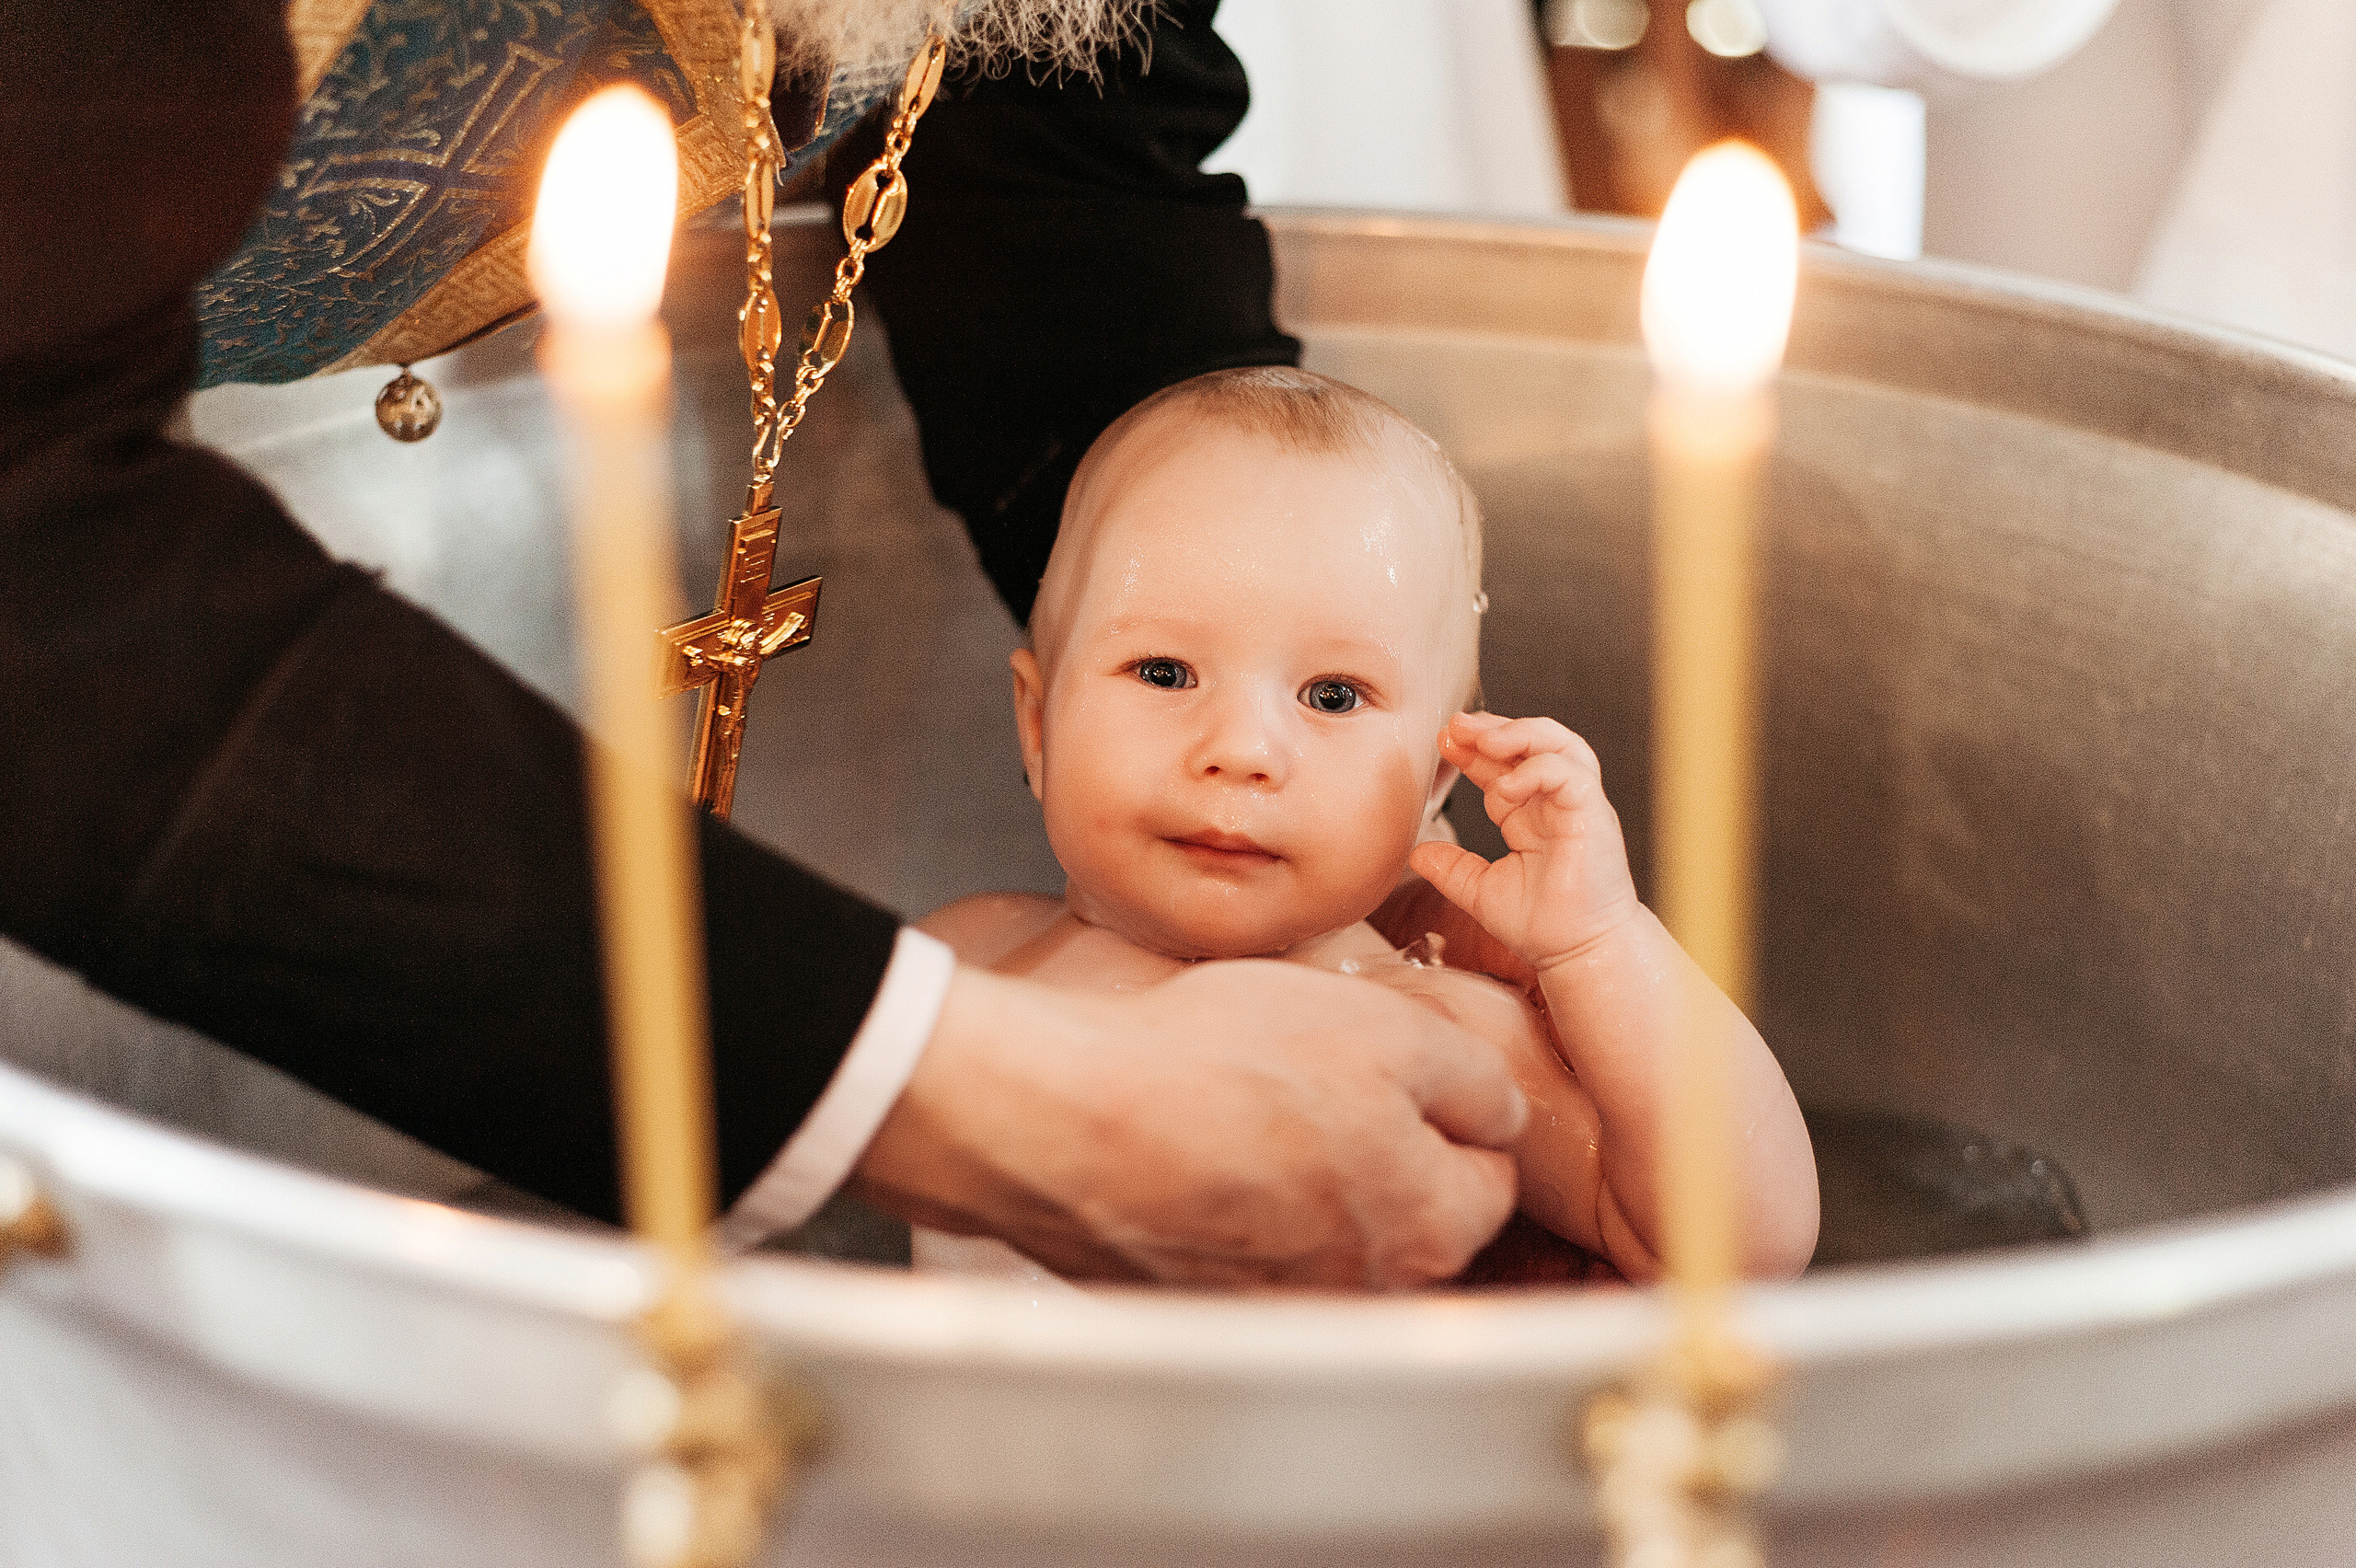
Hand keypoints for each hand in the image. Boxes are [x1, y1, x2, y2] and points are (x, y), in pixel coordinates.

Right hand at [851, 960, 1526, 1288]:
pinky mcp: (1203, 1303)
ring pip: (1330, 1232)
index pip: (1491, 1174)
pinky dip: (1235, 1206)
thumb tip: (1499, 1110)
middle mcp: (1365, 1291)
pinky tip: (1197, 1150)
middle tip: (1317, 1078)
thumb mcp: (1382, 1027)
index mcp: (1428, 1228)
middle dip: (1386, 1150)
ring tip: (1248, 1108)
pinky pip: (1248, 1248)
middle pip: (1413, 1213)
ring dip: (1308, 1179)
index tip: (1398, 1067)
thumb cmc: (1214, 1065)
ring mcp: (1280, 1307)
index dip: (1449, 1103)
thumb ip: (1471, 1075)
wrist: (1059, 1122)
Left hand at [1409, 713, 1640, 973]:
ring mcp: (1577, 805)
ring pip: (1559, 744)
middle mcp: (1554, 803)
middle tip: (1456, 726)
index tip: (1442, 744)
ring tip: (1483, 738)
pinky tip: (1505, 785)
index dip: (1472, 751)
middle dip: (1492, 728)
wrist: (1578, 955)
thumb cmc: (1545, 926)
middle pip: (1530, 743)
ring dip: (1519, 733)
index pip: (1501, 767)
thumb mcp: (1481, 891)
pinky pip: (1569, 774)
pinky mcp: (1593, 814)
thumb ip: (1452, 868)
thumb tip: (1417, 853)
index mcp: (1530, 816)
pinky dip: (1536, 769)